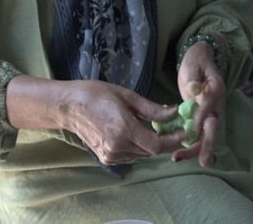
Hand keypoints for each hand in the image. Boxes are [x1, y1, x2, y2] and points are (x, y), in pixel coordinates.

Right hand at [6, 77, 184, 165]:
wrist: (69, 106)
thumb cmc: (97, 95)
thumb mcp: (128, 96)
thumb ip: (152, 109)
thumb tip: (173, 113)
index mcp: (123, 130)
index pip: (156, 145)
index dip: (173, 140)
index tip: (183, 131)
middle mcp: (117, 147)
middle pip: (151, 151)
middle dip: (166, 141)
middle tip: (174, 127)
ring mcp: (110, 155)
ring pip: (142, 155)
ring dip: (153, 144)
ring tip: (158, 129)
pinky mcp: (106, 159)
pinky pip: (131, 156)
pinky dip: (140, 147)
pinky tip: (140, 134)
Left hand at [170, 40, 226, 166]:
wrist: (199, 62)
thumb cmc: (196, 63)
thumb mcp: (193, 65)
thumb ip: (193, 78)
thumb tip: (194, 89)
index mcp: (216, 90)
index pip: (209, 106)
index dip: (201, 118)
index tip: (190, 130)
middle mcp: (217, 105)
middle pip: (213, 128)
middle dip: (207, 145)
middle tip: (203, 162)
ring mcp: (210, 113)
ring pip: (206, 136)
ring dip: (195, 150)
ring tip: (178, 159)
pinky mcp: (202, 119)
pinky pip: (198, 135)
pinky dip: (189, 145)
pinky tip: (177, 154)